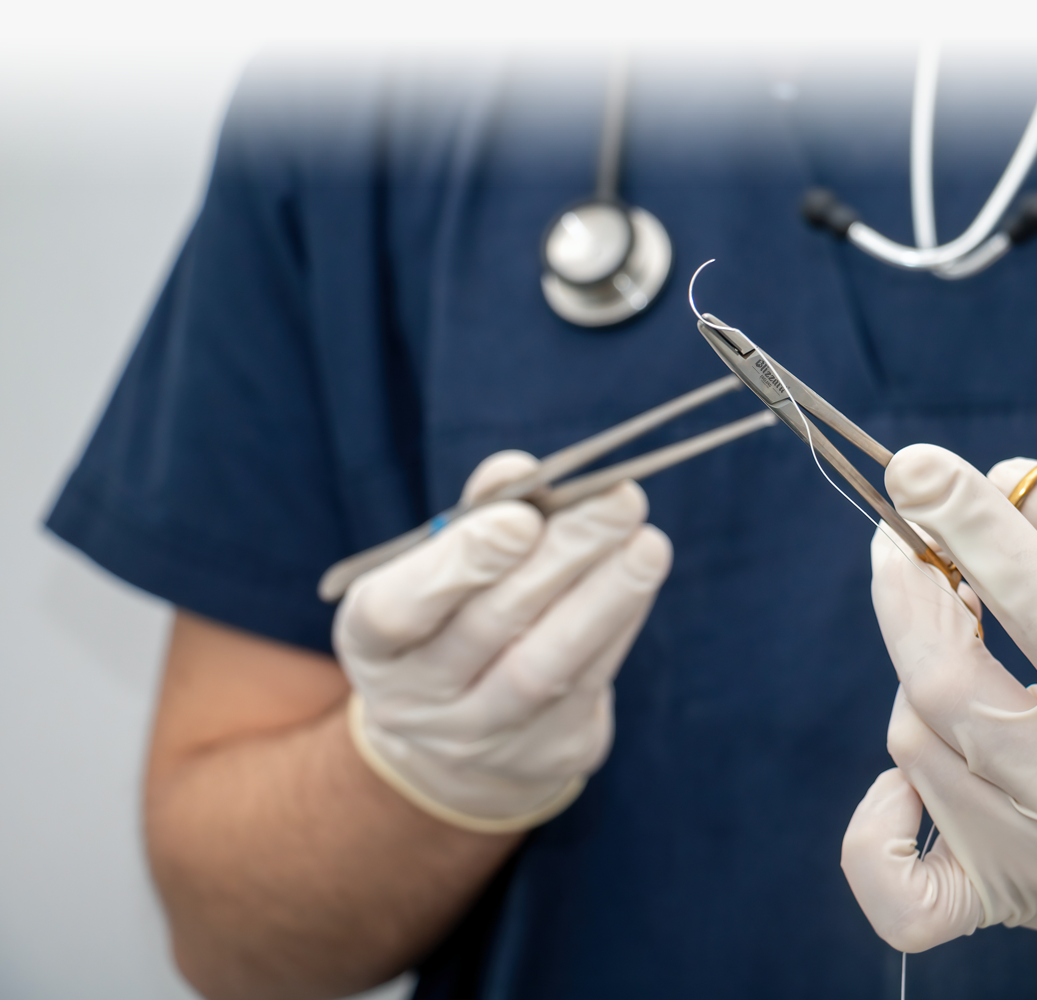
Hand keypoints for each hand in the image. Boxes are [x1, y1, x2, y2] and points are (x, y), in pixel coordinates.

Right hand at [333, 451, 671, 832]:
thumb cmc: (446, 622)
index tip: (521, 516)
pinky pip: (588, 683)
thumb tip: (520, 472)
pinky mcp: (545, 755)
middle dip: (561, 558)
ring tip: (647, 544)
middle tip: (617, 500)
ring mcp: (478, 739)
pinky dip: (619, 622)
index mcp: (371, 645)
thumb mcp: (434, 571)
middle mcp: (414, 702)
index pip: (397, 610)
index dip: (458, 564)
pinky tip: (639, 575)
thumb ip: (473, 516)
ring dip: (605, 598)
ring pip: (546, 667)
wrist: (454, 738)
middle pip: (488, 629)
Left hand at [841, 444, 1036, 951]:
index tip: (919, 471)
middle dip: (910, 598)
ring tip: (958, 645)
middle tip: (902, 536)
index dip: (975, 530)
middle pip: (944, 688)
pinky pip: (902, 892)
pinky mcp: (1004, 902)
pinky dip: (880, 829)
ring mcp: (1036, 864)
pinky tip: (903, 785)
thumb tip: (993, 480)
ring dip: (917, 682)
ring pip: (914, 749)